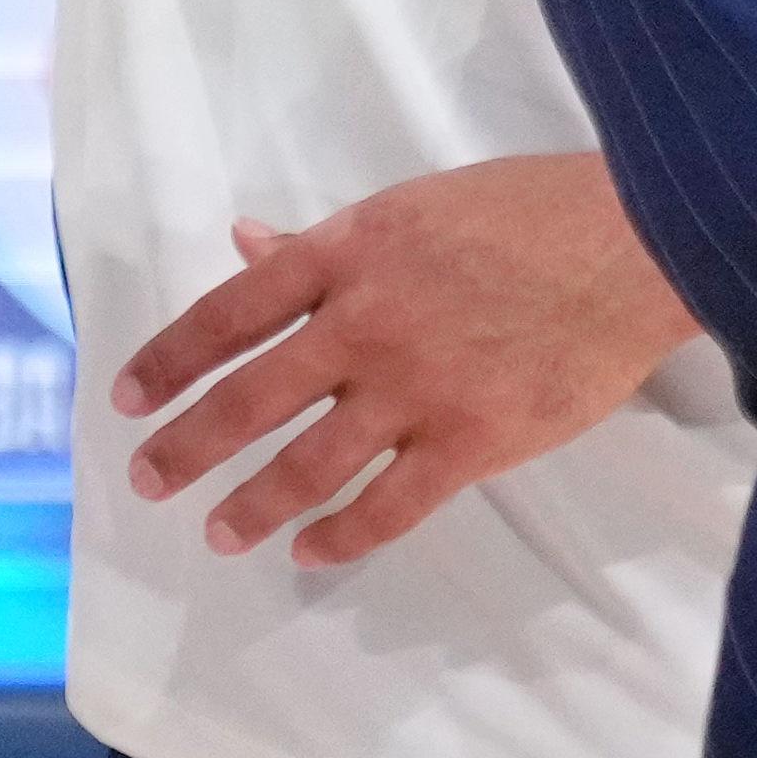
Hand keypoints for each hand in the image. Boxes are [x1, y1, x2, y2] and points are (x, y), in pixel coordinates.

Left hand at [111, 149, 696, 566]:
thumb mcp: (406, 206)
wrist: (628, 246)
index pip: (227, 313)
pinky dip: (342, 535)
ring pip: (309, 464)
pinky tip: (310, 550)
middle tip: (148, 480)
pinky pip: (390, 506)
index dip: (169, 359)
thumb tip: (246, 243)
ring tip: (219, 534)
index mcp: (342, 255)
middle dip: (188, 446)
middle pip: (250, 398)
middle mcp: (361, 325)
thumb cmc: (520, 212)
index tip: (128, 397)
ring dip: (253, 504)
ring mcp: (415, 389)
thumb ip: (322, 241)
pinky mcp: (471, 442)